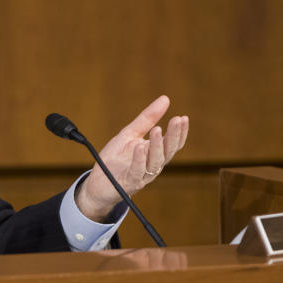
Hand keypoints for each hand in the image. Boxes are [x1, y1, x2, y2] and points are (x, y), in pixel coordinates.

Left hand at [75, 96, 188, 221]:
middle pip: (168, 151)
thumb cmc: (116, 158)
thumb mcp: (130, 134)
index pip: (173, 143)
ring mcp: (142, 174)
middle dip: (173, 136)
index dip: (180, 132)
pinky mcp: (129, 181)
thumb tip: (165, 99)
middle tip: (177, 120)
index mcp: (154, 153)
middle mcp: (152, 165)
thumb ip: (147, 118)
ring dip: (157, 145)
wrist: (98, 183)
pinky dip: (139, 159)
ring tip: (157, 129)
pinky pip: (137, 171)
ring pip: (155, 161)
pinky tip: (140, 147)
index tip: (183, 118)